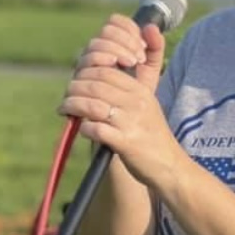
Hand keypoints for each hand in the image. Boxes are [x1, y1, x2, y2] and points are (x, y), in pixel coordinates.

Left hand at [58, 15, 177, 186]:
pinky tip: (82, 129)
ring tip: (65, 110)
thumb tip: (103, 68)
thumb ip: (128, 86)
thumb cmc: (151, 135)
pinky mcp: (126, 143)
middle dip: (75, 89)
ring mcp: (132, 122)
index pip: (106, 71)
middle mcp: (137, 103)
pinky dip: (84, 128)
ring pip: (93, 105)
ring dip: (73, 106)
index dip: (85, 73)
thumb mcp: (146, 104)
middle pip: (96, 85)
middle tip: (66, 98)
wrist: (169, 166)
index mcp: (141, 91)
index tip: (76, 82)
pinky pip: (97, 129)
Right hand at [72, 14, 165, 92]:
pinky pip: (84, 63)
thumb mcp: (150, 71)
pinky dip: (100, 60)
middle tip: (139, 58)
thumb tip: (151, 26)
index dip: (128, 29)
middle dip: (124, 42)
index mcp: (112, 45)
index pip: (114, 22)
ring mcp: (84, 66)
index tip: (143, 46)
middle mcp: (95, 52)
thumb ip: (155, 48)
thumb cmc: (137, 93)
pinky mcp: (77, 81)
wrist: (127, 121)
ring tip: (131, 63)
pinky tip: (113, 67)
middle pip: (104, 33)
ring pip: (94, 46)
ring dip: (113, 50)